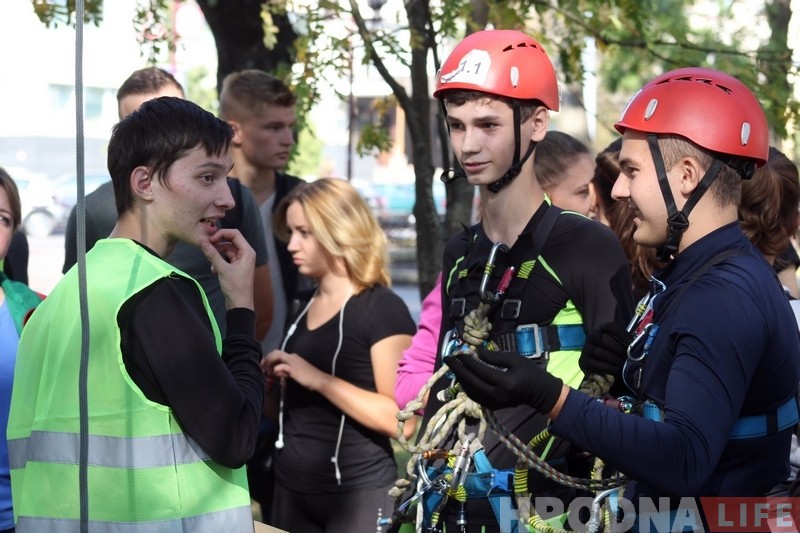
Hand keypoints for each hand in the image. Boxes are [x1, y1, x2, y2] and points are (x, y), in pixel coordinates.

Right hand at [200, 228, 255, 309]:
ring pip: (226, 250)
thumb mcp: (222, 269)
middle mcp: (246, 254)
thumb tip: (202, 241)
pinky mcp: (235, 267)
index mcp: (247, 252)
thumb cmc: (235, 287)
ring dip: (216, 254)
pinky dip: (218, 261)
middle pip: (230, 241)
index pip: (234, 234)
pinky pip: (225, 259)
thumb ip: (212, 254)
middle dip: (217, 243)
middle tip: (206, 246)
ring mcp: (241, 261)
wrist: (239, 305)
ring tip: (209, 261)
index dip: (221, 233)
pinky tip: (213, 270)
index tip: (209, 239)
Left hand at [262, 349, 326, 391]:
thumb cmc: (309, 378)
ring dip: (270, 362)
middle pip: (276, 352)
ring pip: (278, 356)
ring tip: (265, 370)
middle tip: (261, 366)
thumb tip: (276, 372)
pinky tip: (274, 375)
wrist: (319, 380)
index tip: (264, 366)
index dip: (269, 359)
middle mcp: (293, 357)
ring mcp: (294, 362)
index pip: (278, 354)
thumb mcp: (294, 374)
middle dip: (267, 358)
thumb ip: (286, 372)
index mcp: (293, 357)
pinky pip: (282, 366)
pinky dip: (276, 369)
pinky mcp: (294, 369)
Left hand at [443, 346, 562, 411]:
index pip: (479, 370)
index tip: (458, 351)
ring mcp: (493, 403)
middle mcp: (496, 395)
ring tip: (454, 366)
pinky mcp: (492, 407)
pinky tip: (463, 377)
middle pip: (470, 382)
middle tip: (448, 358)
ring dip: (460, 378)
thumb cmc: (529, 372)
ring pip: (470, 391)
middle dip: (457, 369)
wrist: (539, 393)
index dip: (466, 361)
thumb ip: (494, 357)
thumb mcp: (515, 359)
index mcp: (504, 382)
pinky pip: (474, 396)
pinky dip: (466, 386)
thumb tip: (476, 354)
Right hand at [579, 322, 631, 383]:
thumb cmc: (613, 356)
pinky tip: (616, 371)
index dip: (622, 334)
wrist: (600, 371)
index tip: (632, 344)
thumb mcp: (619, 347)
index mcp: (602, 330)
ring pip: (600, 352)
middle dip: (619, 349)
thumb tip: (638, 346)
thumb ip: (626, 344)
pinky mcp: (583, 362)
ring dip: (615, 360)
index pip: (611, 326)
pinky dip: (608, 368)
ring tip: (623, 365)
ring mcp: (585, 349)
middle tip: (628, 357)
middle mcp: (591, 337)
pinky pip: (596, 364)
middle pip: (604, 338)